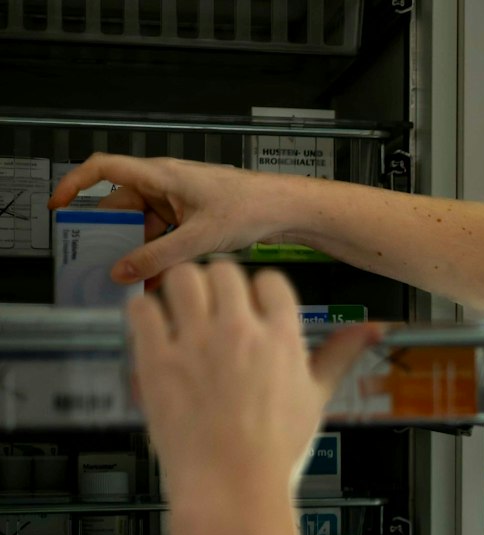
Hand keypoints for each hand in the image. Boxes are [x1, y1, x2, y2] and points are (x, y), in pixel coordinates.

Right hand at [50, 154, 299, 283]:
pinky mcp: (192, 214)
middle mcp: (166, 183)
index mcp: (161, 175)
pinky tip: (158, 277)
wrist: (287, 209)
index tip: (59, 207)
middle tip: (98, 261)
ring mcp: (179, 199)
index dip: (75, 184)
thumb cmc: (250, 208)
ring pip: (144, 223)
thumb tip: (122, 272)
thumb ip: (158, 257)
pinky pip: (164, 232)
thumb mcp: (198, 238)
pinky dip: (159, 251)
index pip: (103, 169)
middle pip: (122, 205)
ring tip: (131, 278)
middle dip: (110, 233)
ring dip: (137, 248)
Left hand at [128, 263, 381, 498]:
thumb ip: (339, 354)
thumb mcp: (317, 398)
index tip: (251, 308)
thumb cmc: (275, 449)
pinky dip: (146, 312)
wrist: (231, 486)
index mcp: (281, 338)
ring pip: (181, 278)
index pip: (270, 281)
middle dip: (218, 284)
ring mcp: (195, 343)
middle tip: (213, 306)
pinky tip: (156, 330)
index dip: (259, 291)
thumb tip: (371, 330)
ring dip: (180, 289)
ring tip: (182, 311)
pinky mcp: (157, 359)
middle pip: (224, 271)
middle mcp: (239, 332)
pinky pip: (142, 309)